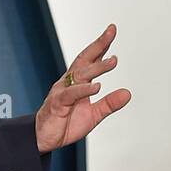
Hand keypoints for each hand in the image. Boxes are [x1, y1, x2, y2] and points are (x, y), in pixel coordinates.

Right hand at [35, 24, 130, 152]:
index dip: (101, 45)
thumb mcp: (93, 115)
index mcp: (77, 83)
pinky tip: (96, 86)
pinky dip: (84, 90)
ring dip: (97, 67)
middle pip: (84, 59)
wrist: (44, 139)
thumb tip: (127, 93)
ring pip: (80, 75)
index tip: (111, 30)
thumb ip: (109, 103)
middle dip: (98, 45)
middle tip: (111, 32)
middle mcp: (68, 83)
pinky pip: (71, 94)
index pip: (90, 60)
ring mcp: (62, 92)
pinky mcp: (57, 104)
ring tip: (112, 62)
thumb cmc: (64, 124)